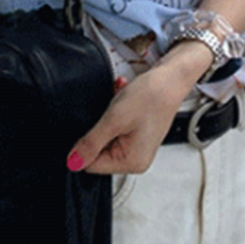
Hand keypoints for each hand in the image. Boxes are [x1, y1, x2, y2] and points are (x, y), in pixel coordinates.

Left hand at [67, 41, 212, 174]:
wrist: (170, 78)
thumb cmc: (152, 96)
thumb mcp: (114, 119)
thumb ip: (91, 143)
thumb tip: (73, 162)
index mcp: (132, 162)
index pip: (92, 165)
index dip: (85, 145)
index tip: (92, 126)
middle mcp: (136, 159)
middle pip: (98, 151)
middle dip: (99, 128)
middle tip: (111, 113)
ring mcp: (137, 147)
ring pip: (104, 137)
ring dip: (107, 119)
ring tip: (120, 105)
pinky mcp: (136, 135)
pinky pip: (114, 128)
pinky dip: (114, 114)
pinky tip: (123, 102)